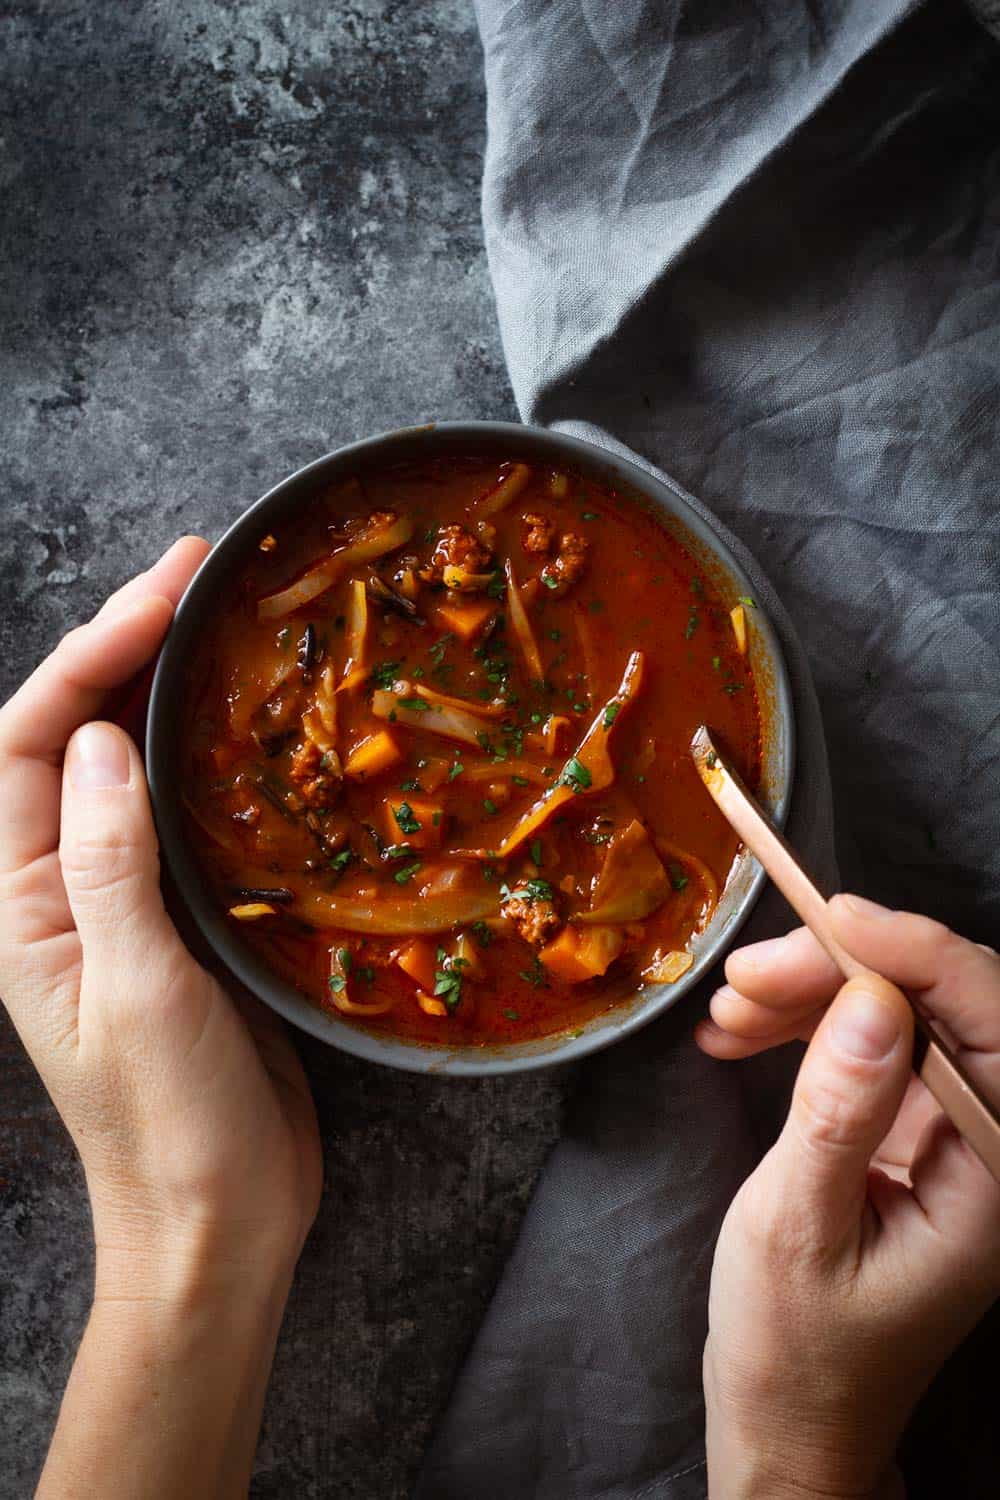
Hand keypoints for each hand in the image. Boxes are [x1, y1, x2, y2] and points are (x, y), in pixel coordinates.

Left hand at [0, 540, 321, 1496]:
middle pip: (76, 735)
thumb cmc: (167, 1124)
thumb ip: (109, 863)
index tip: (164, 594)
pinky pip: (188, 816)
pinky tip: (261, 728)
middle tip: (202, 574)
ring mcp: (124, 901)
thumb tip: (105, 736)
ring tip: (229, 622)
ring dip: (172, 690)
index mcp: (19, 901)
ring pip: (135, 766)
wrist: (219, 1220)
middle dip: (128, 647)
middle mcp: (60, 887)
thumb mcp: (137, 989)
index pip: (28, 742)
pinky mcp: (186, 920)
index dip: (89, 655)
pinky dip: (217, 758)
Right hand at [697, 896, 999, 1499]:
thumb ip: (838, 1113)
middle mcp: (989, 1145)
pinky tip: (737, 1035)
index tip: (833, 918)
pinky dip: (804, 1028)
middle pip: (944, 1006)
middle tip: (745, 975)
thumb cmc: (795, 1347)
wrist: (787, 1419)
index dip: (922, 956)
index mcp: (996, 1178)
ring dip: (812, 994)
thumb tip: (870, 1001)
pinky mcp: (906, 1130)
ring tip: (726, 1012)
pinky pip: (867, 1046)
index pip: (994, 1026)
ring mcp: (949, 1135)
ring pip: (898, 1014)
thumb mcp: (798, 1229)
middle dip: (845, 970)